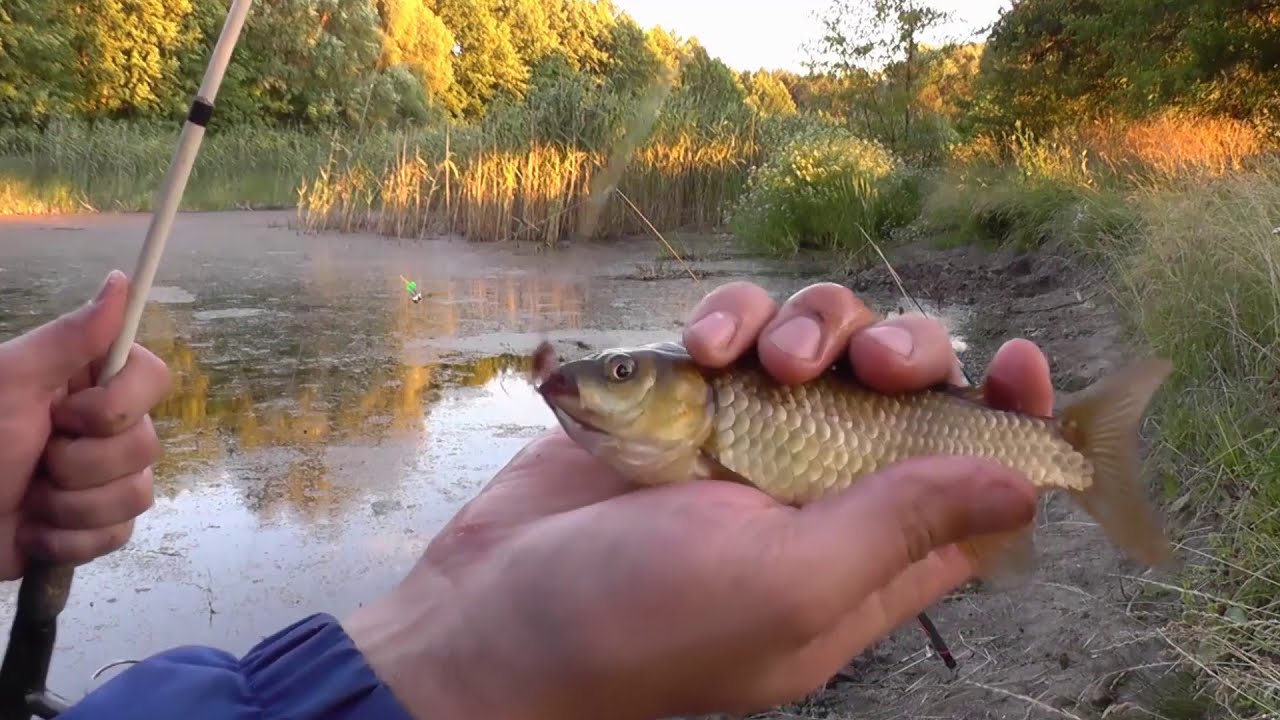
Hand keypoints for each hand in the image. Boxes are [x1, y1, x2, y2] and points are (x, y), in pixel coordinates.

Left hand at [0, 270, 170, 579]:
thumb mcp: (11, 383)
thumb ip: (71, 337)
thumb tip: (120, 280)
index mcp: (88, 384)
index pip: (154, 379)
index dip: (119, 406)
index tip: (68, 413)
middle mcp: (104, 428)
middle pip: (148, 445)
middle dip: (82, 465)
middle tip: (36, 459)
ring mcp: (104, 479)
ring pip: (136, 495)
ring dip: (71, 506)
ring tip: (29, 499)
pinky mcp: (95, 525)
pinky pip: (117, 536)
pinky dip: (68, 540)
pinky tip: (34, 530)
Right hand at [344, 281, 1052, 719]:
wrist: (487, 614)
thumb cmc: (637, 623)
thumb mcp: (788, 586)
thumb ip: (905, 527)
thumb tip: (1028, 484)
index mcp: (864, 562)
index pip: (974, 488)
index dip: (1013, 424)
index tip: (1023, 360)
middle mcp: (816, 495)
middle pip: (907, 398)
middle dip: (906, 357)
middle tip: (873, 365)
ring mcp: (747, 441)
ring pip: (823, 348)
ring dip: (808, 327)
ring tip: (760, 357)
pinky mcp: (682, 402)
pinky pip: (737, 331)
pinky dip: (732, 318)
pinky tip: (703, 339)